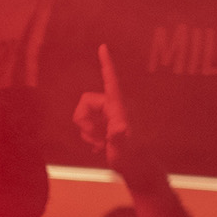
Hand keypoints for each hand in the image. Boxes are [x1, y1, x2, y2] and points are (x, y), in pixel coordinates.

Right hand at [74, 46, 164, 190]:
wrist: (134, 169)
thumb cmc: (131, 159)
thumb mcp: (124, 151)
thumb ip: (120, 138)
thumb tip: (118, 128)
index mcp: (117, 107)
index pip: (110, 81)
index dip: (106, 64)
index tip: (103, 47)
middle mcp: (112, 108)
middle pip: (85, 102)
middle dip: (83, 122)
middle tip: (95, 141)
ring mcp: (106, 117)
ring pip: (82, 115)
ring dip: (86, 132)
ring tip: (100, 146)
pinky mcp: (102, 125)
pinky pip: (84, 125)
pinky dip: (88, 137)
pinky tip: (99, 148)